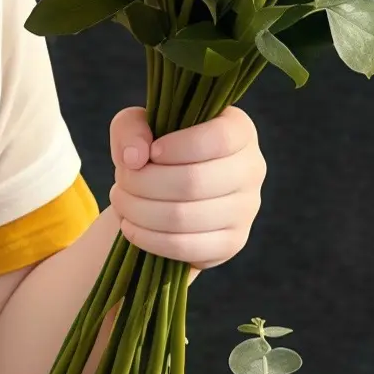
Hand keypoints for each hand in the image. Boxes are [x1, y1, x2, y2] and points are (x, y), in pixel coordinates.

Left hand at [107, 103, 263, 267]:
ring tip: (122, 201)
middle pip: (193, 182)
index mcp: (239, 131)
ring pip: (184, 217)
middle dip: (143, 183)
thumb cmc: (157, 153)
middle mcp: (251, 169)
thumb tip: (135, 157)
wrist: (167, 196)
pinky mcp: (231, 243)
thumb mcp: (138, 127)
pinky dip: (147, 238)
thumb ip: (130, 127)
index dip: (177, 147)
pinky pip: (183, 246)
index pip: (218, 139)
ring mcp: (245, 210)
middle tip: (122, 181)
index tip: (150, 153)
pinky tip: (131, 227)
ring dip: (139, 210)